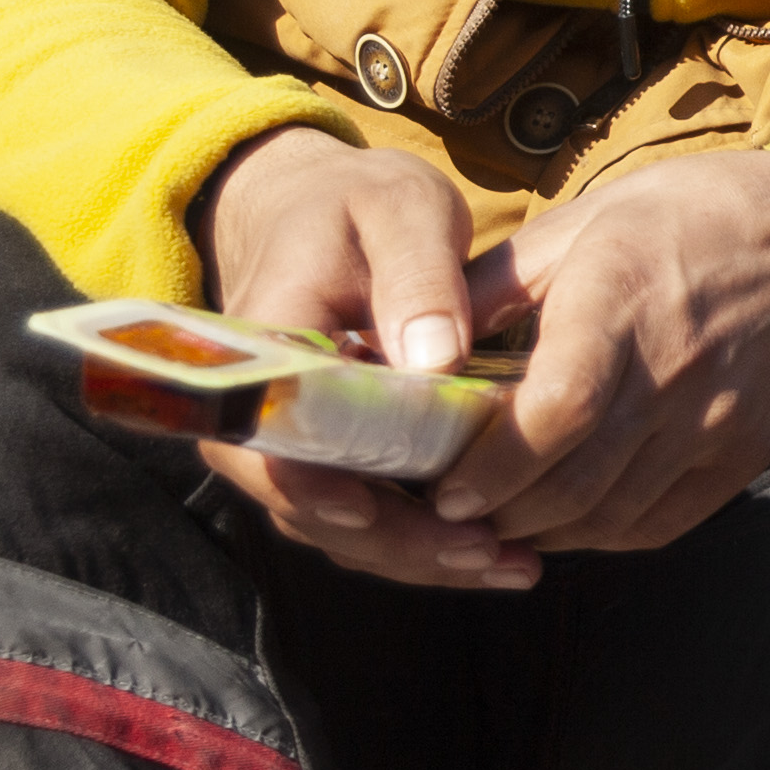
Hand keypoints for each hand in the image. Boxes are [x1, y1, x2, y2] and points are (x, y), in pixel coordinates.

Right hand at [193, 127, 526, 588]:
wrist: (319, 211)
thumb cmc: (359, 204)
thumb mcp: (397, 209)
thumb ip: (418, 276)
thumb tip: (436, 358)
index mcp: (260, 345)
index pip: (264, 438)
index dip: (313, 484)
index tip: (376, 508)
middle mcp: (259, 412)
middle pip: (307, 505)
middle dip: (395, 543)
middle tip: (485, 554)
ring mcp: (291, 443)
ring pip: (341, 528)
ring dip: (420, 557)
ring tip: (510, 565)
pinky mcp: (330, 458)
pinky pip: (367, 518)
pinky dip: (427, 543)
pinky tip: (500, 553)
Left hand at [438, 146, 769, 556]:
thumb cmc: (684, 220)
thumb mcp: (580, 223)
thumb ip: (491, 288)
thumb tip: (402, 341)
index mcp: (623, 297)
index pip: (556, 409)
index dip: (492, 464)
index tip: (444, 486)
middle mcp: (676, 368)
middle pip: (576, 479)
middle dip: (499, 512)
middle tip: (450, 512)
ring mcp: (718, 419)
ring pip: (612, 514)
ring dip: (543, 531)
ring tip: (497, 520)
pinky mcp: (745, 454)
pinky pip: (660, 523)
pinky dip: (601, 534)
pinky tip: (566, 519)